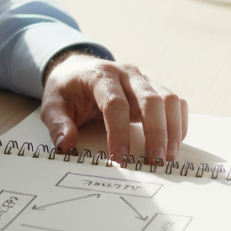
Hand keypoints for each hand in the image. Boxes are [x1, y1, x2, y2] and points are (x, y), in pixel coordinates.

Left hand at [40, 51, 187, 164]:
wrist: (77, 69)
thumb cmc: (67, 89)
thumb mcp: (52, 105)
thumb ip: (58, 124)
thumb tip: (66, 144)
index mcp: (99, 75)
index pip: (114, 103)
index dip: (119, 132)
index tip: (120, 157)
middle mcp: (125, 74)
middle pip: (150, 99)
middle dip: (156, 132)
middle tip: (155, 161)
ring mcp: (142, 79)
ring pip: (168, 99)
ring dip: (172, 129)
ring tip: (167, 157)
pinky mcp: (153, 88)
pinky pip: (175, 102)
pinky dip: (178, 122)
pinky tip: (172, 144)